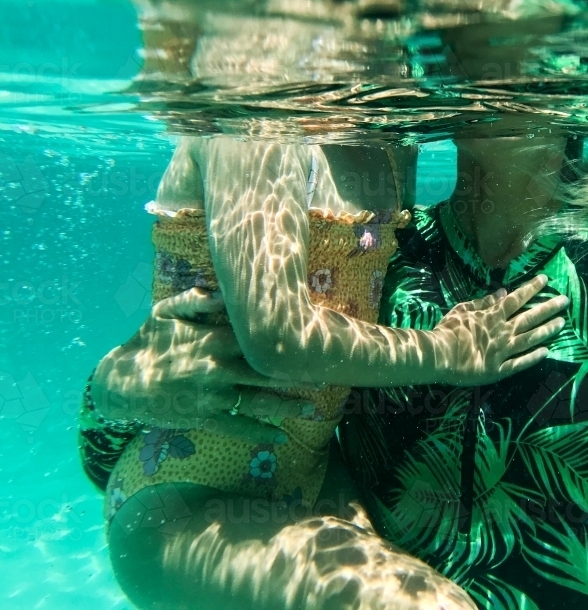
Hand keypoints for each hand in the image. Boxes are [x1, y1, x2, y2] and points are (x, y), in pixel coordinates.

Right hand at [90, 288, 314, 443]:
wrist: (118, 382)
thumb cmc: (146, 342)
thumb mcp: (166, 311)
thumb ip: (198, 299)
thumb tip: (228, 291)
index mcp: (213, 340)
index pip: (257, 340)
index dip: (285, 343)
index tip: (311, 343)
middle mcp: (217, 368)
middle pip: (266, 373)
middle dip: (298, 377)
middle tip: (327, 378)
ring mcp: (211, 396)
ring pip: (258, 403)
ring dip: (287, 407)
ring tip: (312, 410)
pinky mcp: (203, 418)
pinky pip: (237, 427)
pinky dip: (260, 433)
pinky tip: (280, 438)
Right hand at [432, 274, 567, 385]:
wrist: (439, 356)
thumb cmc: (447, 330)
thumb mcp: (462, 309)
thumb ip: (484, 301)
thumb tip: (503, 292)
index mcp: (492, 316)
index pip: (516, 299)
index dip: (532, 288)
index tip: (546, 280)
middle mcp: (502, 331)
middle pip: (530, 317)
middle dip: (548, 307)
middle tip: (566, 300)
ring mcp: (503, 351)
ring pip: (530, 338)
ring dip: (547, 330)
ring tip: (562, 323)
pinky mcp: (499, 369)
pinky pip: (520, 363)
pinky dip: (533, 357)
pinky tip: (546, 352)